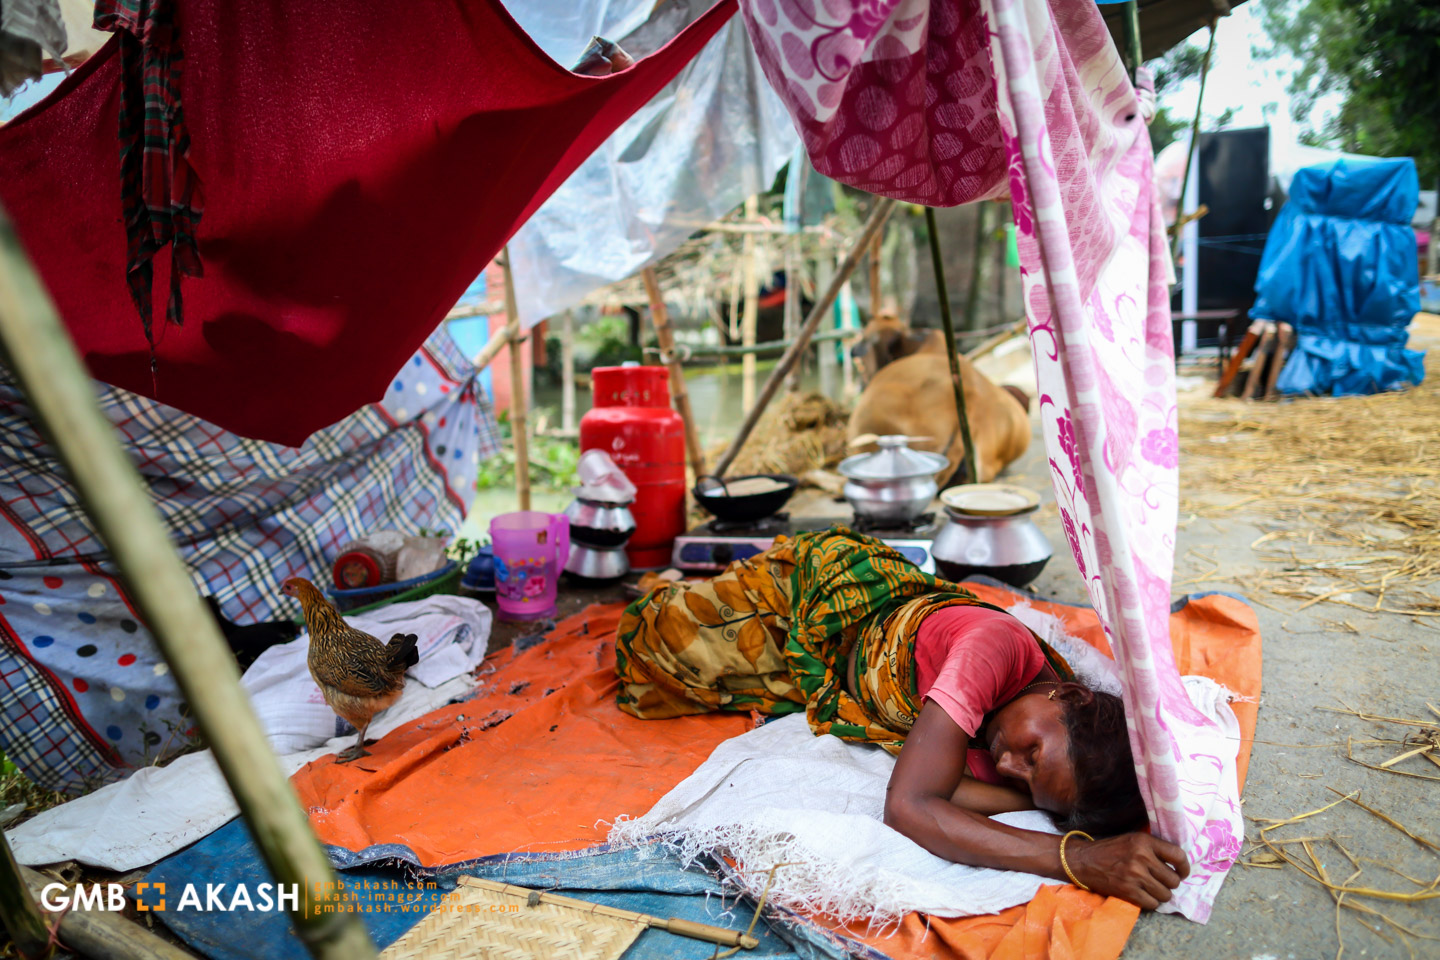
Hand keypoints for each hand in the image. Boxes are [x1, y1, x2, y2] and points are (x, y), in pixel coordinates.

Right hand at [1065, 832, 1189, 909]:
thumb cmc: (1110, 850)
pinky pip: (1153, 904)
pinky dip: (1150, 902)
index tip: (1182, 872)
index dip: (1184, 867)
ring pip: (1165, 894)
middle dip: (1169, 883)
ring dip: (1160, 894)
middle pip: (1174, 880)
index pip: (1178, 855)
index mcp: (1144, 841)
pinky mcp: (1128, 891)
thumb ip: (1153, 848)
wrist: (1082, 861)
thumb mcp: (1132, 839)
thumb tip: (1179, 862)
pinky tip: (1142, 895)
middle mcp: (1142, 857)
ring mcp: (1135, 876)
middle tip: (1160, 881)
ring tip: (1150, 889)